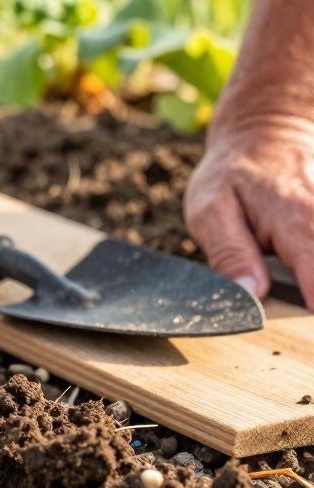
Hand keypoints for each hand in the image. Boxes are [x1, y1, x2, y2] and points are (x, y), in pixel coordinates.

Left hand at [185, 118, 313, 305]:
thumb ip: (230, 254)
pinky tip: (300, 269)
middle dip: (310, 296)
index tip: (303, 327)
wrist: (268, 132)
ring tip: (291, 283)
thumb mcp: (211, 210)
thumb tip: (250, 296)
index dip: (312, 307)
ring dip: (309, 279)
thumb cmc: (232, 175)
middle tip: (289, 305)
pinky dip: (310, 268)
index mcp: (298, 222)